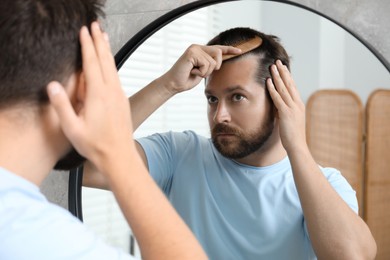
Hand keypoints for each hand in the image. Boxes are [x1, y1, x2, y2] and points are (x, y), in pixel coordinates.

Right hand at [47, 22, 132, 170]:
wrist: (120, 156)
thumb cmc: (96, 145)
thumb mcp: (72, 128)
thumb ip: (61, 105)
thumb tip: (52, 85)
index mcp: (98, 95)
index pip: (92, 63)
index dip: (87, 46)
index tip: (84, 31)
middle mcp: (112, 92)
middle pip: (106, 60)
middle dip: (100, 41)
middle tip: (96, 26)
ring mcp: (119, 96)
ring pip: (113, 67)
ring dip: (107, 51)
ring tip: (104, 38)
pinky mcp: (123, 101)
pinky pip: (116, 77)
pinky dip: (112, 65)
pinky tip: (109, 65)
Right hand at [159, 44, 240, 94]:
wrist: (174, 84)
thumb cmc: (186, 80)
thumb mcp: (203, 71)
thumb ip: (211, 65)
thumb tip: (221, 63)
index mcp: (201, 50)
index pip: (218, 48)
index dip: (230, 49)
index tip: (240, 51)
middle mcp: (198, 47)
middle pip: (219, 53)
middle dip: (215, 66)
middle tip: (202, 72)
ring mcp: (194, 49)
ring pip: (213, 62)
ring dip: (205, 72)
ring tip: (194, 72)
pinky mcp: (192, 53)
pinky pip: (206, 64)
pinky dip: (200, 72)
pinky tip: (191, 72)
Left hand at [266, 60, 306, 151]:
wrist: (297, 146)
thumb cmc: (292, 136)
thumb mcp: (289, 121)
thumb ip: (284, 112)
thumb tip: (278, 107)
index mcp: (299, 105)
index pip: (293, 87)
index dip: (288, 76)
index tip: (283, 68)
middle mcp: (297, 104)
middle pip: (289, 84)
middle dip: (283, 72)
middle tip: (278, 62)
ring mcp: (292, 108)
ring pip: (284, 88)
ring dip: (278, 76)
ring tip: (272, 66)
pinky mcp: (286, 113)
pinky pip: (278, 98)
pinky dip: (273, 88)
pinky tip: (269, 81)